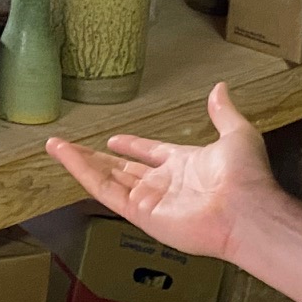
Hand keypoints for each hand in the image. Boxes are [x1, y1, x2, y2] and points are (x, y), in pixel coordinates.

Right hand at [44, 83, 285, 264]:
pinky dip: (81, 172)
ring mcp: (149, 199)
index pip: (150, 154)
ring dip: (79, 161)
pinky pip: (104, 190)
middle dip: (97, 157)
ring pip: (106, 178)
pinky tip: (64, 155)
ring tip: (55, 146)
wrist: (246, 210)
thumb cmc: (246, 177)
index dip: (132, 146)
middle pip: (122, 169)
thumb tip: (220, 88)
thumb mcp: (237, 134)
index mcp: (184, 165)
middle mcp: (163, 183)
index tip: (114, 140)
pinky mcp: (138, 212)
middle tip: (72, 144)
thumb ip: (222, 113)